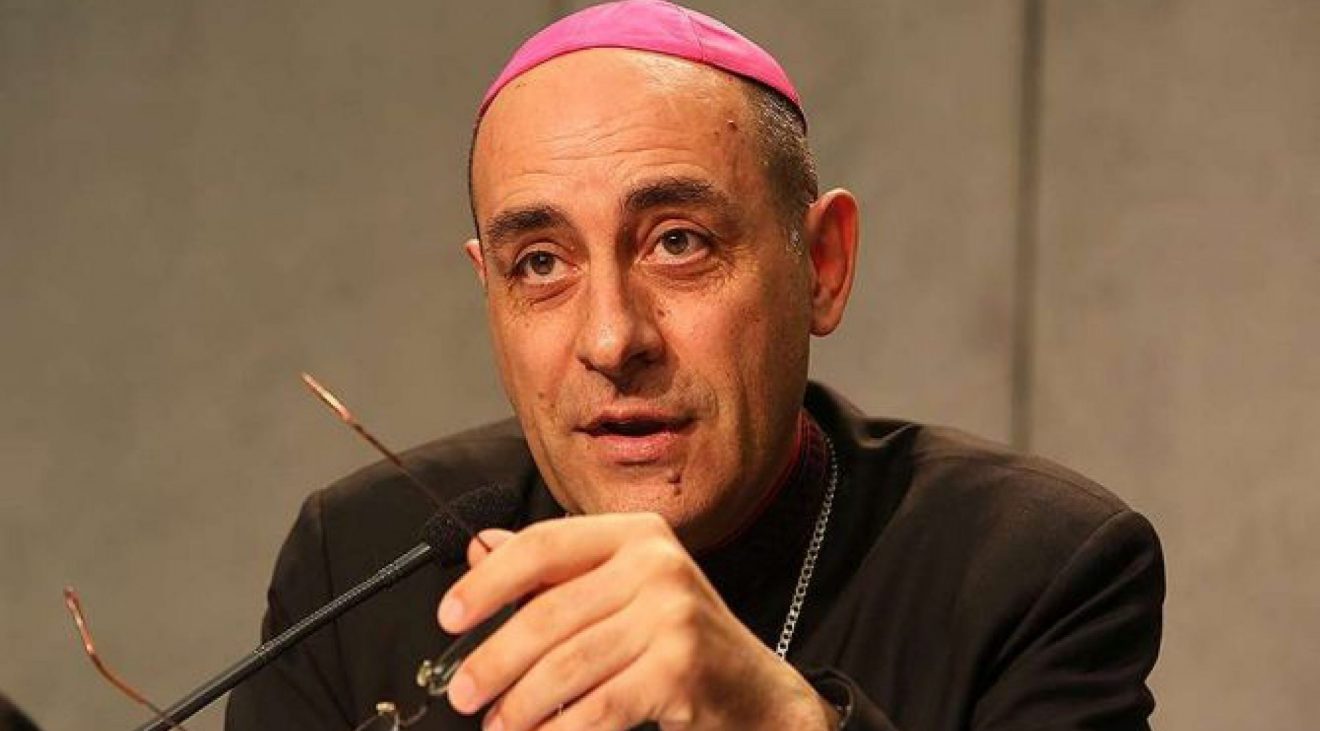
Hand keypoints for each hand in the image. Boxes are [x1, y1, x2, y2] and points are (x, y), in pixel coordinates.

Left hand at [436, 513, 839, 730]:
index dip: (487, 582)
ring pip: (564, 665)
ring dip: (519, 705)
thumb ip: (554, 572)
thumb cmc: (680, 641)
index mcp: (635, 534)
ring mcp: (672, 614)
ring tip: (497, 726)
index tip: (450, 616)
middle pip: (546, 613)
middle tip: (463, 692)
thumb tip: (481, 548)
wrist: (756, 694)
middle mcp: (656, 563)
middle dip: (493, 661)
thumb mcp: (621, 592)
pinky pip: (595, 706)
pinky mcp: (679, 667)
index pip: (542, 545)